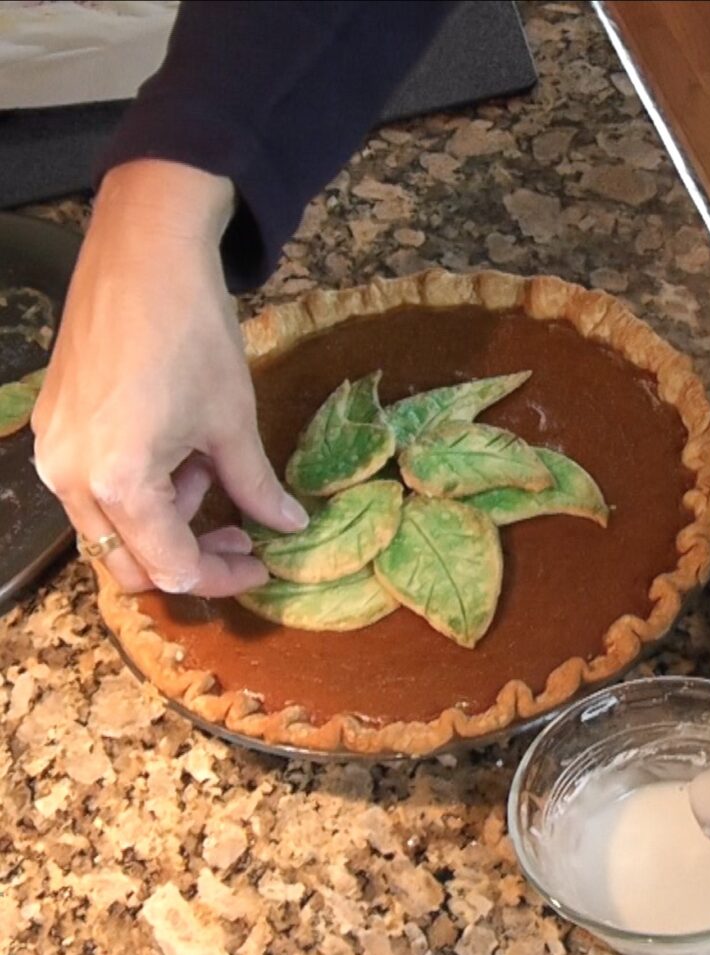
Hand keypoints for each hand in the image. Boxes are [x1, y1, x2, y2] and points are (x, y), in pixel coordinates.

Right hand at [33, 160, 307, 597]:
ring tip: (210, 473)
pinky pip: (94, 490)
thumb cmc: (194, 335)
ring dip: (167, 522)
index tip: (263, 563)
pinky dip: (140, 492)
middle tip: (241, 535)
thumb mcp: (234, 421)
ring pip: (111, 531)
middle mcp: (70, 479)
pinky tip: (175, 454)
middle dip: (191, 558)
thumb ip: (257, 487)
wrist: (144, 253)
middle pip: (131, 564)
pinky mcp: (51, 429)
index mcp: (120, 483)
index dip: (224, 576)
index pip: (172, 569)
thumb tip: (288, 526)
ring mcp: (53, 454)